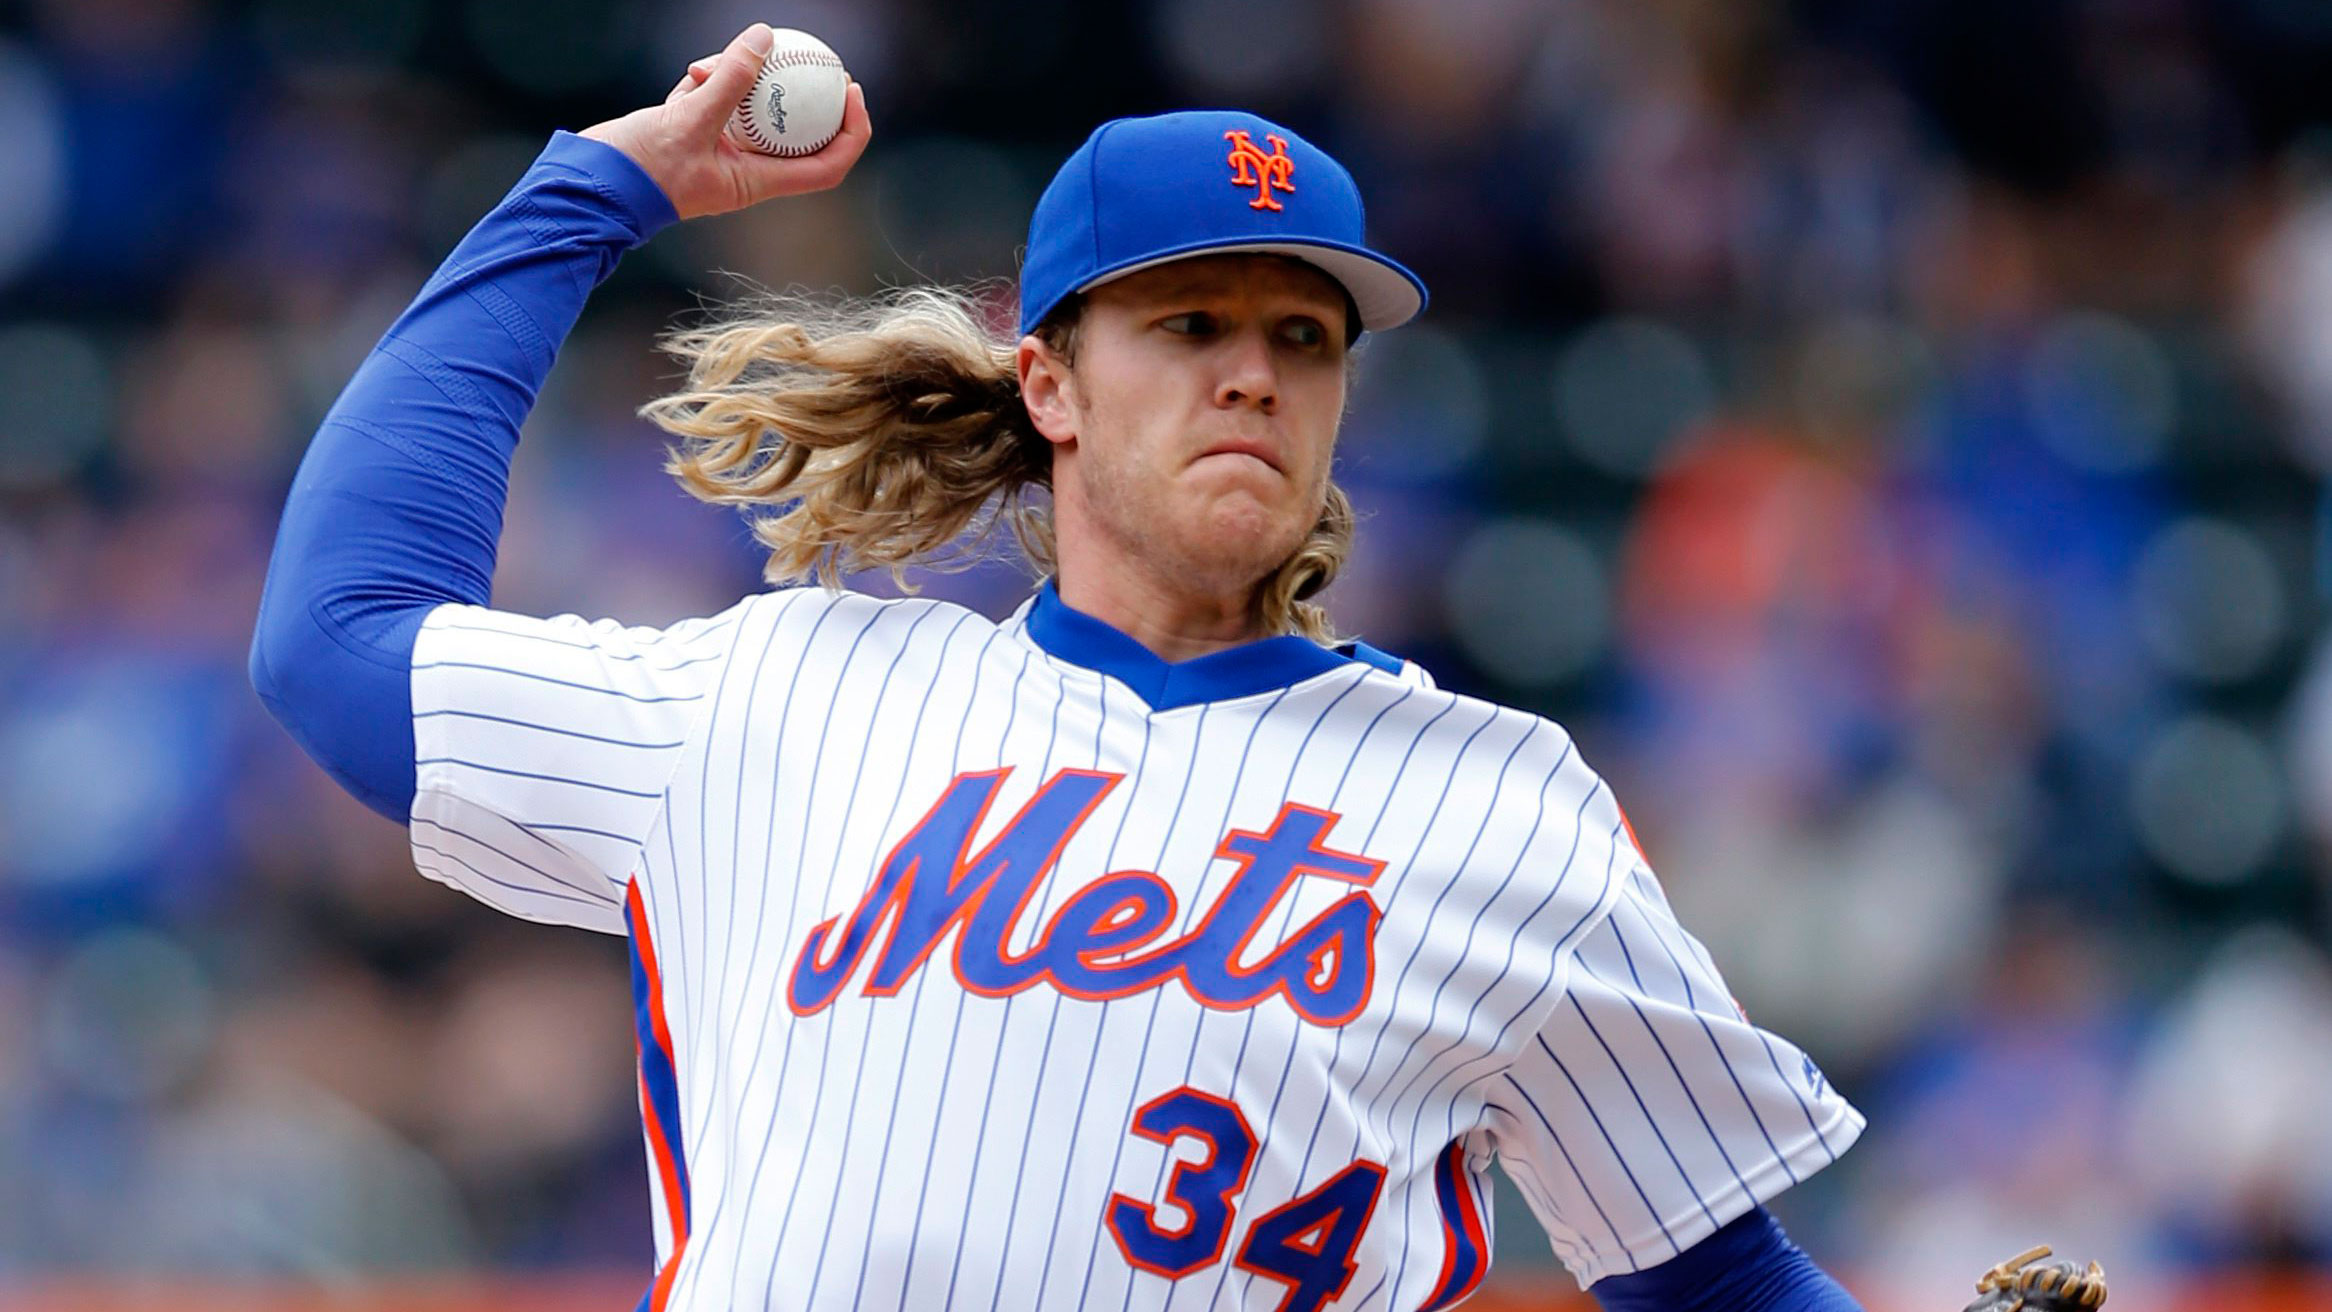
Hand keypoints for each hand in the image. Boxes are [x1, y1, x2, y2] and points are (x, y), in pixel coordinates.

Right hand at [579, 23, 871, 220]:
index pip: (825, 165)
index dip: (850, 132)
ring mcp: (719, 151)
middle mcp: (745, 170)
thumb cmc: (639, 170)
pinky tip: (692, 74)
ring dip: (739, 78)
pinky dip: (709, 81)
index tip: (851, 92)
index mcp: (757, 182)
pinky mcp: (693, 133)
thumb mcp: (688, 119)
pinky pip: (717, 100)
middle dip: (808, 95)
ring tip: (709, 66)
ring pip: (751, 107)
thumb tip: (763, 39)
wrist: (589, 186)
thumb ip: (729, 80)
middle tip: (816, 57)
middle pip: (795, 131)